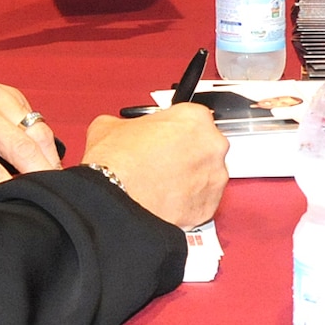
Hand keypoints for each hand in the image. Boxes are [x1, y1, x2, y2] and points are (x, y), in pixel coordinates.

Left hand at [0, 84, 60, 192]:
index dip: (13, 192)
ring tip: (52, 180)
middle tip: (54, 197)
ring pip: (39, 132)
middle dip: (43, 176)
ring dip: (50, 159)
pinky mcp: (9, 92)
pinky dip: (45, 143)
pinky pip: (39, 121)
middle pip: (23, 148)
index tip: (29, 208)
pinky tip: (41, 157)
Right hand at [80, 103, 229, 229]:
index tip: (164, 137)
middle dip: (185, 154)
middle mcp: (212, 145)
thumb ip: (126, 123)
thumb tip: (121, 129)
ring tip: (161, 184)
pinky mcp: (209, 207)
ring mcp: (214, 178)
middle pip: (204, 146)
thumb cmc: (118, 164)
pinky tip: (167, 201)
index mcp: (195, 118)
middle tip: (161, 161)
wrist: (117, 201)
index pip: (192, 118)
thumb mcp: (110, 126)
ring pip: (206, 176)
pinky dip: (188, 203)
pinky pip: (202, 201)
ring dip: (189, 179)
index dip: (174, 128)